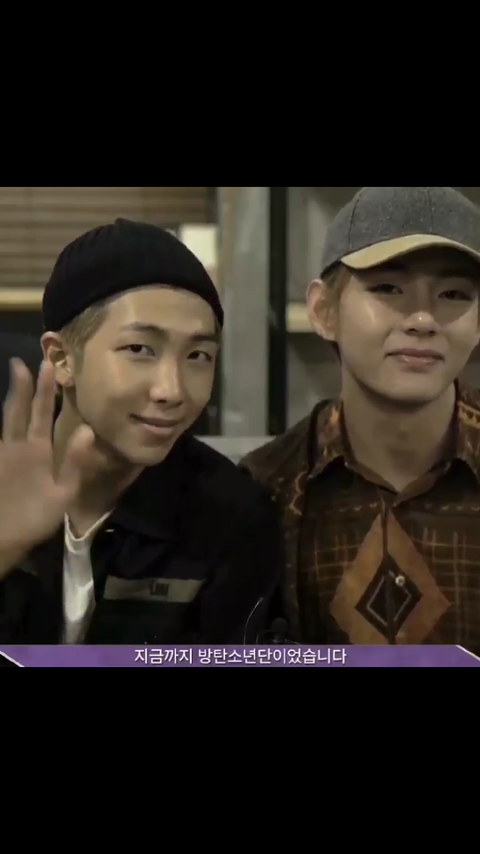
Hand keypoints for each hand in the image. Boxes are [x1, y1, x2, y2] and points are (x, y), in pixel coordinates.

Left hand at [0, 358, 93, 575]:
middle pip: (16, 410)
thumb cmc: (35, 518)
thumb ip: (74, 461)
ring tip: (13, 382)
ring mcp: (1, 455)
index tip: (45, 363)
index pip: (40, 412)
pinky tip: (6, 421)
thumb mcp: (63, 494)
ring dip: (10, 399)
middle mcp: (14, 446)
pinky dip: (4, 421)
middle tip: (19, 362)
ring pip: (4, 420)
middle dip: (20, 385)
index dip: (44, 388)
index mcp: (35, 451)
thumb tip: (87, 428)